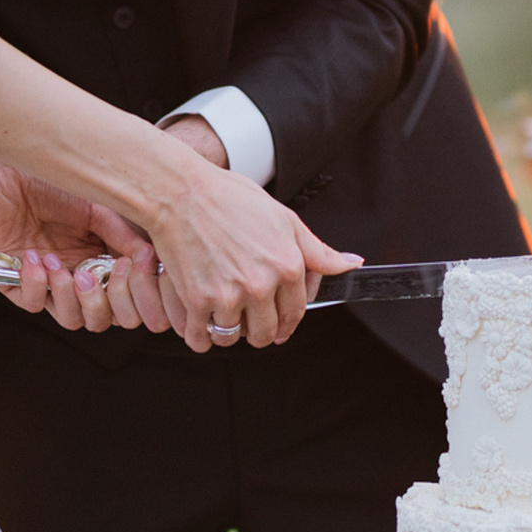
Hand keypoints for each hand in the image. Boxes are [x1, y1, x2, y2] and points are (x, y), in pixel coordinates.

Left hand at [0, 147, 167, 333]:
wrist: (6, 176)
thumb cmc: (51, 186)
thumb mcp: (97, 209)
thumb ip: (124, 236)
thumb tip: (150, 258)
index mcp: (102, 263)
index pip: (126, 302)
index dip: (132, 297)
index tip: (128, 267)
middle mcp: (78, 279)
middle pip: (101, 320)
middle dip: (100, 303)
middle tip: (90, 273)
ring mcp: (49, 284)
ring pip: (70, 320)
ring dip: (67, 295)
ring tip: (57, 263)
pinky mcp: (16, 284)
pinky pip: (33, 304)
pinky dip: (36, 284)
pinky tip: (33, 257)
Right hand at [141, 143, 359, 352]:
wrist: (180, 193)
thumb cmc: (229, 198)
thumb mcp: (284, 219)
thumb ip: (318, 251)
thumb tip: (350, 264)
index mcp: (287, 266)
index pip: (295, 313)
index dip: (287, 321)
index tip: (278, 323)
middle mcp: (260, 285)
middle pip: (266, 333)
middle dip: (260, 330)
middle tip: (249, 317)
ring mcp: (228, 296)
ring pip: (233, 338)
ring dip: (229, 332)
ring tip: (223, 313)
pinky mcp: (197, 302)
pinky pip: (201, 339)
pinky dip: (200, 336)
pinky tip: (200, 323)